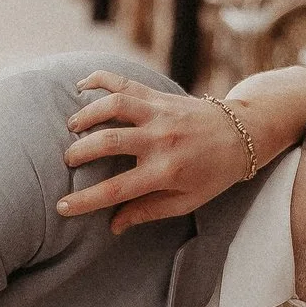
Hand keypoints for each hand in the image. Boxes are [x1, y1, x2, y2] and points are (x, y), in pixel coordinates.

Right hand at [57, 66, 305, 232]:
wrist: (244, 133)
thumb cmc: (214, 173)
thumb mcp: (187, 202)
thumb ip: (148, 211)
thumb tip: (113, 226)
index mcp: (166, 172)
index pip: (117, 190)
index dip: (85, 200)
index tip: (61, 206)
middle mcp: (161, 139)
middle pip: (108, 142)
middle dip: (79, 152)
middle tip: (66, 160)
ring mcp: (160, 113)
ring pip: (113, 106)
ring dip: (86, 114)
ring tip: (71, 127)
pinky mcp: (159, 95)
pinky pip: (123, 82)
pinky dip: (99, 80)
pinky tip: (81, 86)